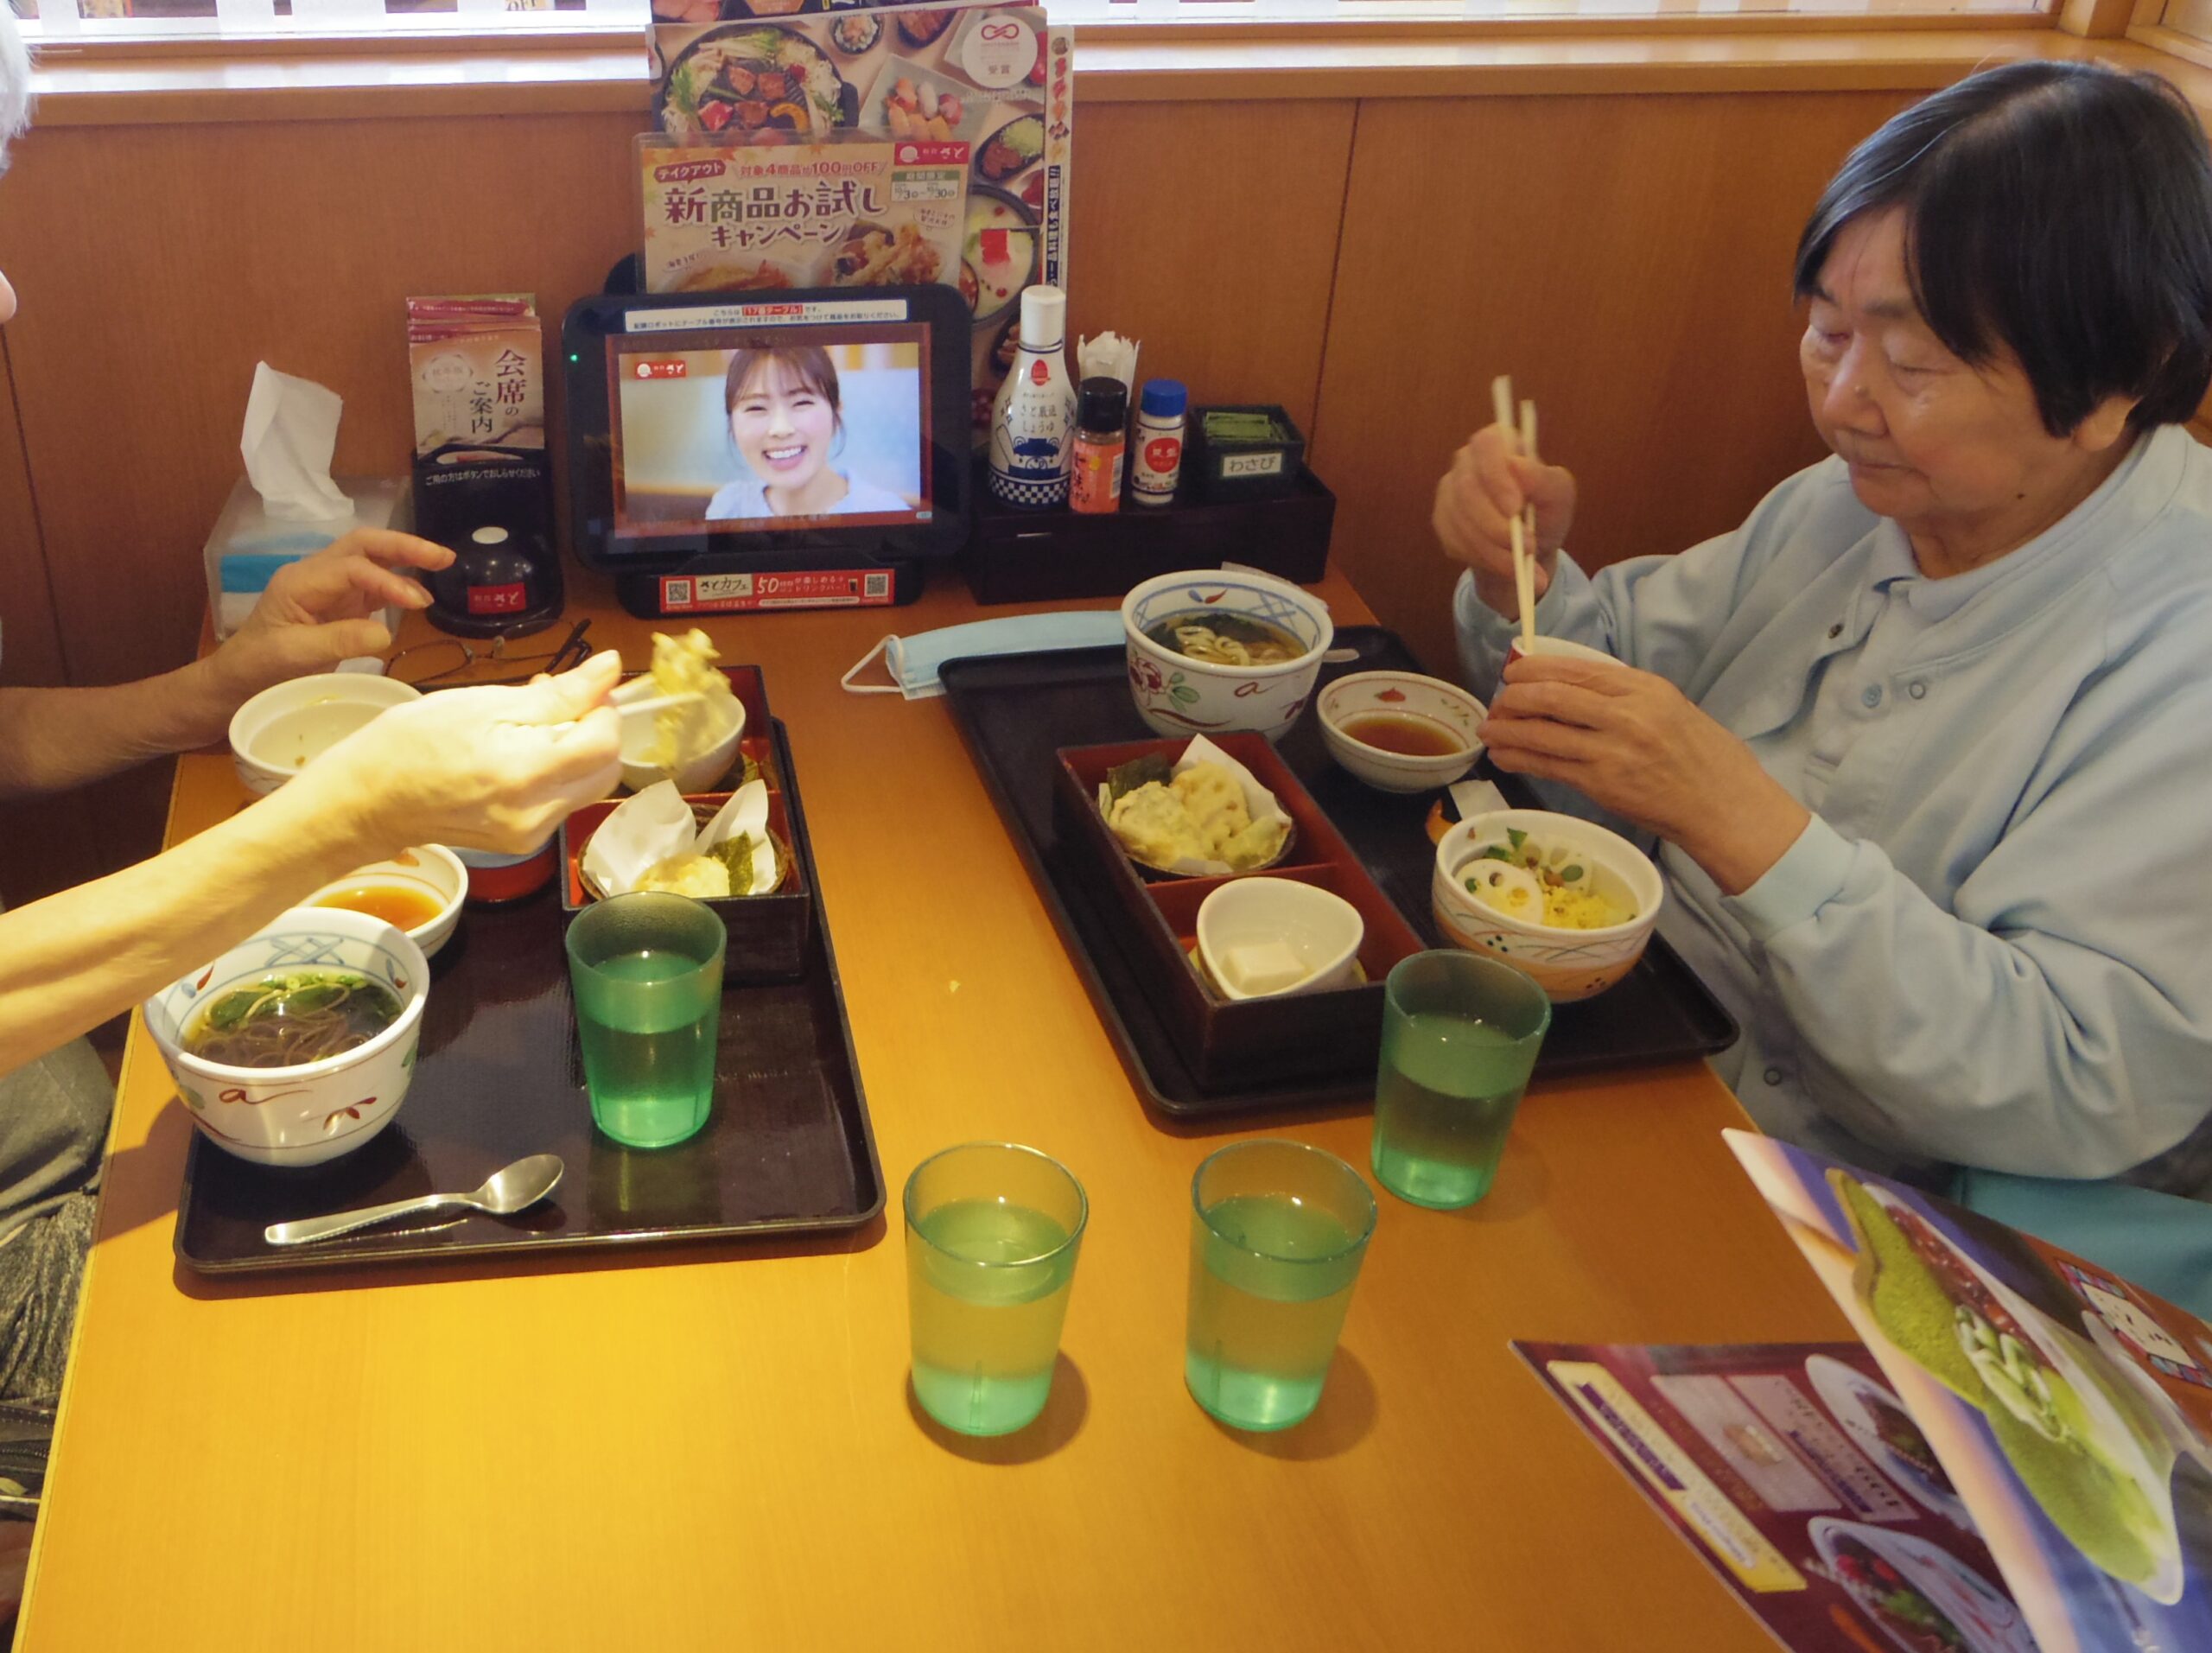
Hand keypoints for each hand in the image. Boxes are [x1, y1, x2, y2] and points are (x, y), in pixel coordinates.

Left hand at [204, 530, 453, 708]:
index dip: (388, 581)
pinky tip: (419, 595)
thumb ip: (339, 641)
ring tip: (442, 565)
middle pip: (363, 545)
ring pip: (370, 558)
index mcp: (300, 582)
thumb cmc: (259, 666)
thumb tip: (386, 633)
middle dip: (404, 546)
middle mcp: (316, 575)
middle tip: (444, 557)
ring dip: (405, 559)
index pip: (353, 568)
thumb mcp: (294, 656)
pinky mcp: (340, 604)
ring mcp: (329, 588)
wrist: (238, 680)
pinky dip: (398, 584)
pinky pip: (373, 585)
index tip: (418, 603)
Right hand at [297, 651, 624, 855]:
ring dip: (576, 749)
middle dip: (594, 728)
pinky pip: (563, 801)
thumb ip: (558, 693)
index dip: (603, 708)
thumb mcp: (483, 704)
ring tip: (531, 724)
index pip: (606, 741)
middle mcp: (538, 813)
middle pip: (606, 767)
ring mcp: (532, 834)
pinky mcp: (524, 843)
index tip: (583, 686)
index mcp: (526, 773)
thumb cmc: (412, 743)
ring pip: (588, 785)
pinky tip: (521, 751)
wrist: (368, 802)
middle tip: (555, 701)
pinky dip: (556, 772)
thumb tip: (612, 669)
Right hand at [1432, 423, 1576, 619]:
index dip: (1496, 477)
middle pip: (1467, 488)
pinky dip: (1482, 558)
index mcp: (1500, 442)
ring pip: (1460, 520)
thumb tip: (1516, 464)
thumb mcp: (1559, 497)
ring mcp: (1450, 490)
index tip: (1515, 508)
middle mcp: (1468, 460)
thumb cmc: (1545, 514)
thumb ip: (1544, 479)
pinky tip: (1503, 565)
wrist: (1527, 550)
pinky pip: (1454, 540)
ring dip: (1493, 548)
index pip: (1487, 445)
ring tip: (1522, 564)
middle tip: (1526, 546)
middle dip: (1496, 524)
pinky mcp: (1442, 519)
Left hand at [1481, 655, 1809, 894]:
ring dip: (1507, 730)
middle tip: (1497, 701)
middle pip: (1552, 697)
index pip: (1576, 669)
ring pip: (1543, 732)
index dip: (1536, 668)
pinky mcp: (1601, 785)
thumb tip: (1570, 685)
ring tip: (1489, 730)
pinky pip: (1549, 766)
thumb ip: (1624, 693)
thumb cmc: (1703, 755)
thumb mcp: (1669, 705)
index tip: (1515, 671)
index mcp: (1644, 688)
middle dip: (1514, 697)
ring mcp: (1611, 751)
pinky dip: (1520, 758)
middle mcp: (1625, 715)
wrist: (1724, 805)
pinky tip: (1504, 756)